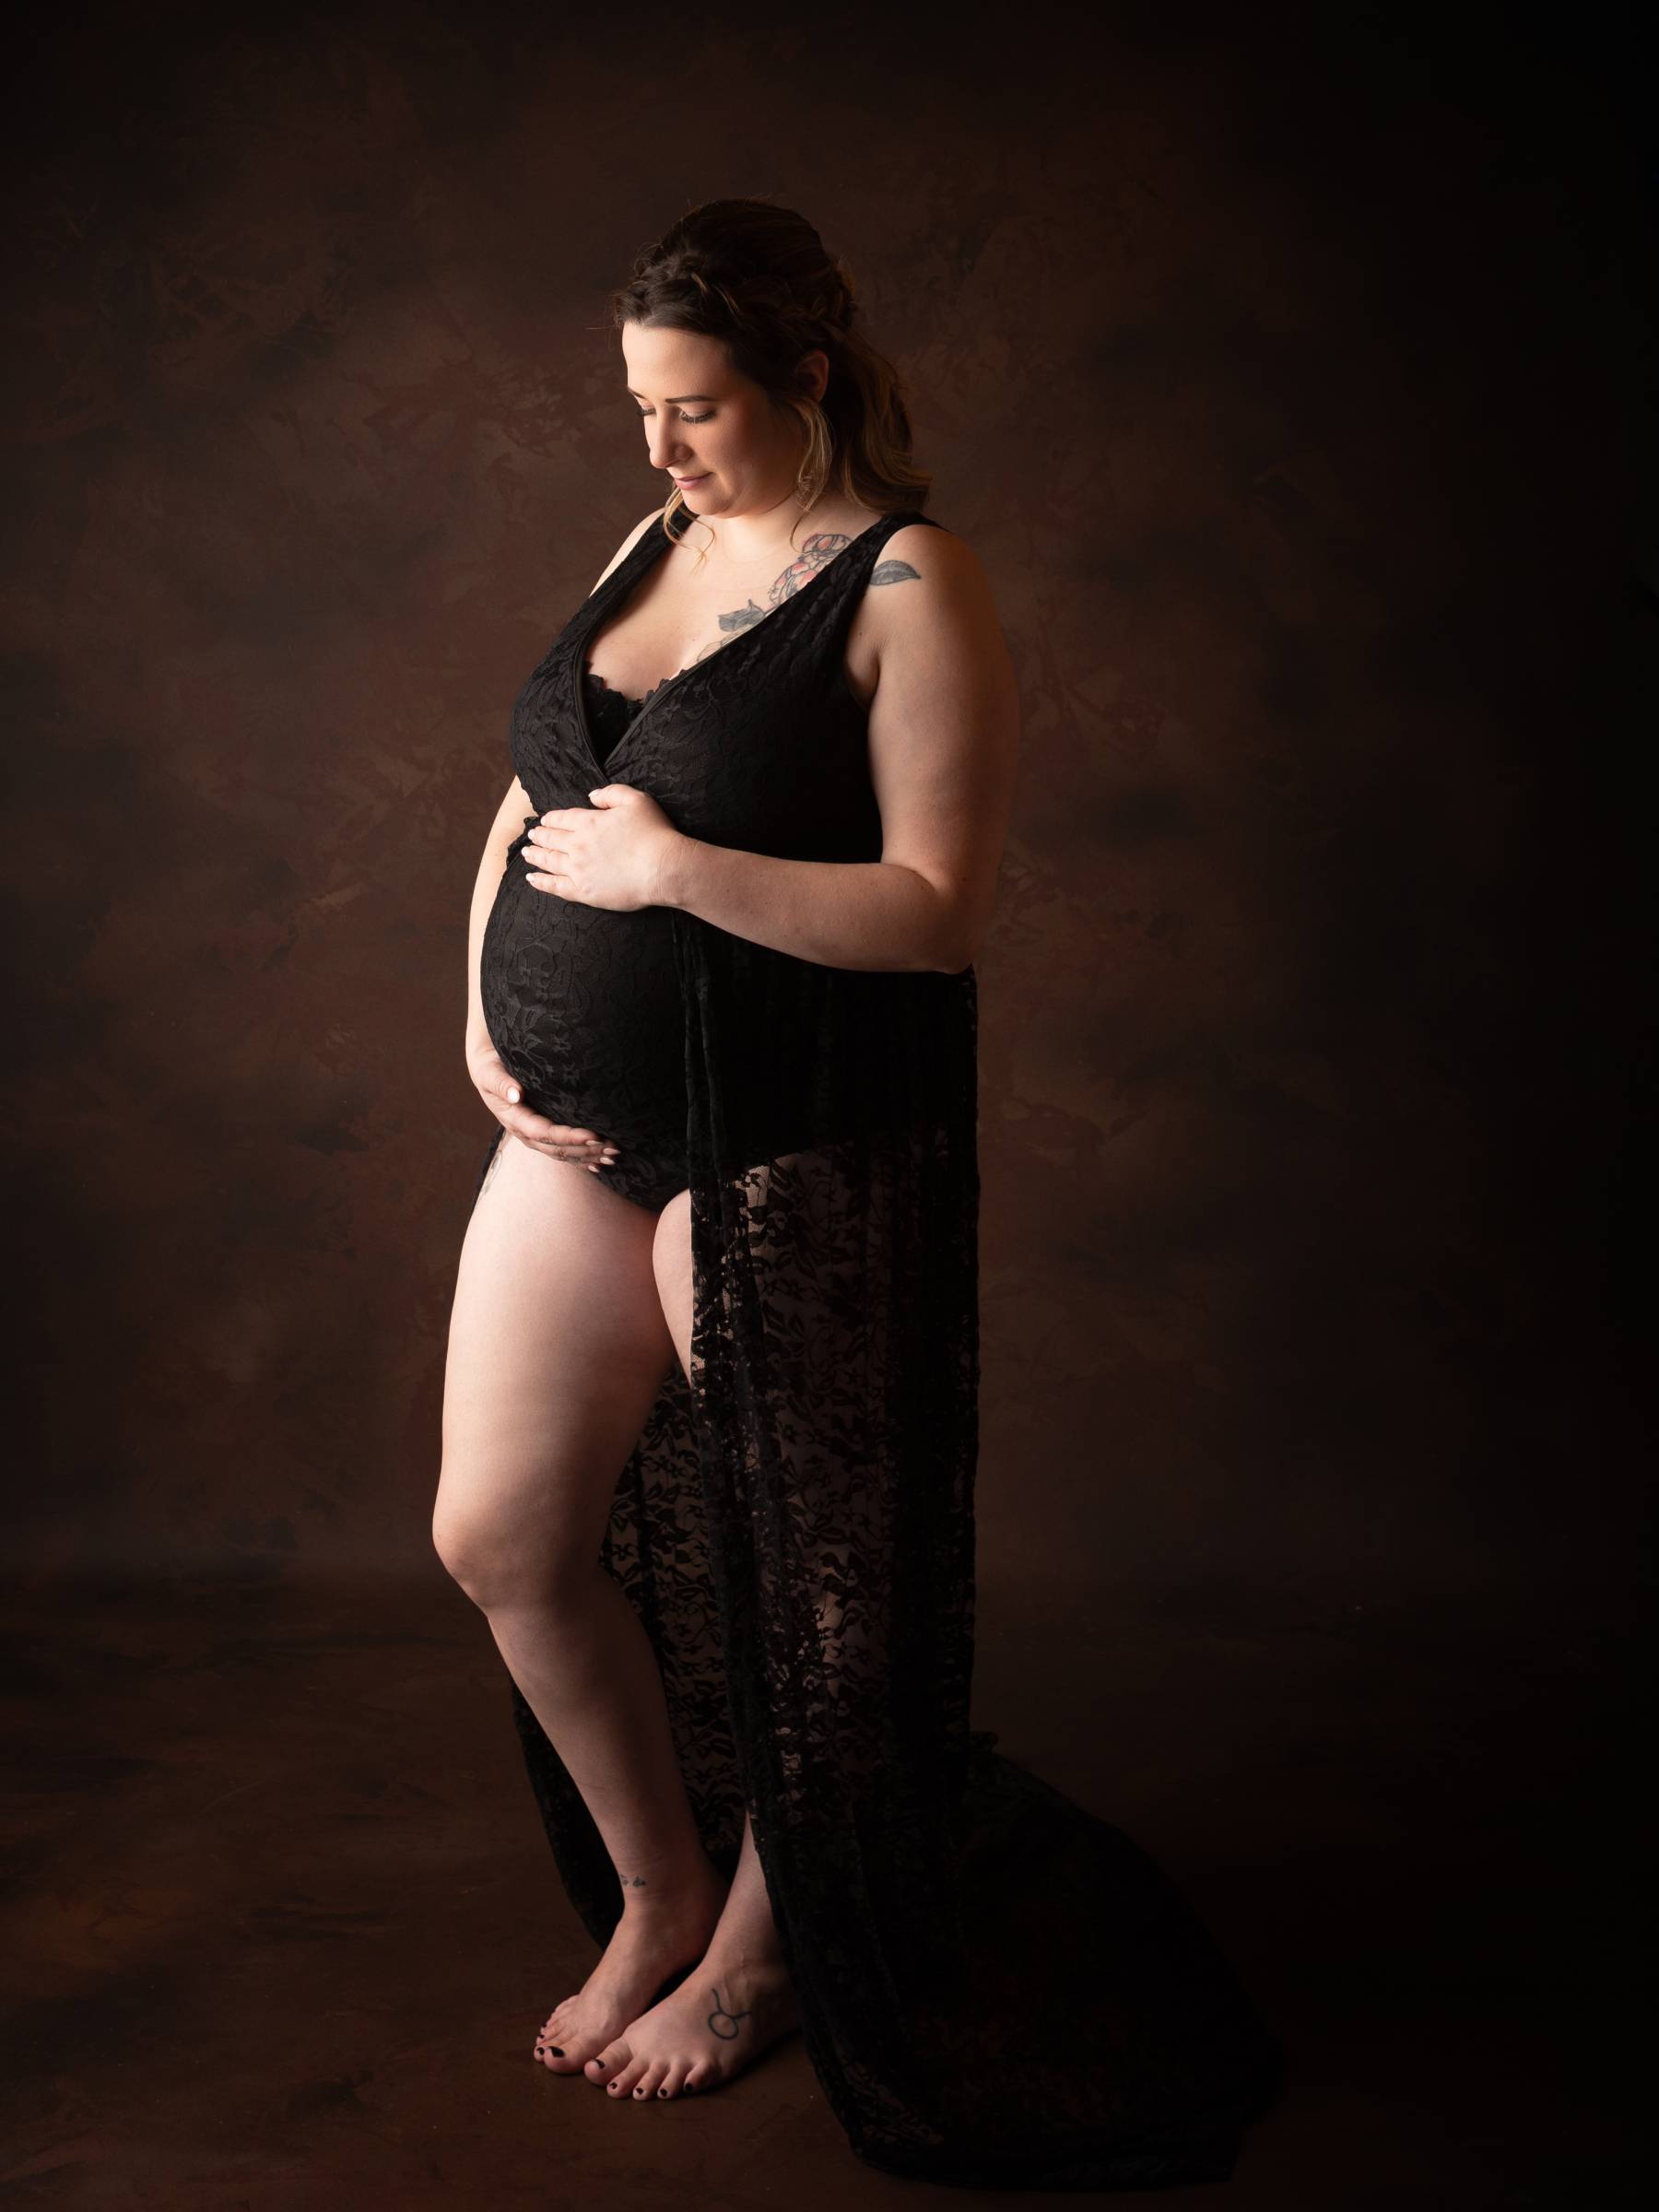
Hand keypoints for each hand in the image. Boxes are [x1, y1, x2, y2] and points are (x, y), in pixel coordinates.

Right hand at [466, 1042, 618, 1171]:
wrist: (487, 1071)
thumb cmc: (490, 1067)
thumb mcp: (490, 1072)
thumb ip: (501, 1083)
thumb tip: (516, 1094)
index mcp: (514, 1119)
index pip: (545, 1133)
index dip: (569, 1137)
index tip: (593, 1135)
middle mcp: (524, 1133)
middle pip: (558, 1149)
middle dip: (586, 1150)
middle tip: (613, 1148)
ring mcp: (533, 1137)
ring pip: (563, 1153)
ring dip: (588, 1156)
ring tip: (614, 1156)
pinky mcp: (541, 1135)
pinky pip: (562, 1152)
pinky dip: (581, 1159)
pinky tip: (599, 1165)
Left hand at [522, 784, 685, 911]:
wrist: (663, 868)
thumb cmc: (654, 833)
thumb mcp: (636, 800)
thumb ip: (611, 793)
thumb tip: (591, 796)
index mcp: (589, 822)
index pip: (562, 818)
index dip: (552, 819)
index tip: (545, 820)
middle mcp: (578, 845)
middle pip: (552, 839)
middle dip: (540, 835)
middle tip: (532, 836)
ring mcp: (578, 869)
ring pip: (549, 860)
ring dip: (535, 855)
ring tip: (527, 853)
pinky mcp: (583, 891)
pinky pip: (555, 886)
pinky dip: (541, 882)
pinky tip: (532, 878)